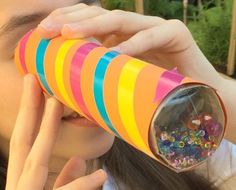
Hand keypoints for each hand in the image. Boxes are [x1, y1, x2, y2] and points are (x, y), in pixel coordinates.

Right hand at [6, 74, 106, 189]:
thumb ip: (64, 179)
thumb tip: (78, 160)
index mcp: (21, 179)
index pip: (23, 142)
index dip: (27, 115)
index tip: (33, 88)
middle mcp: (19, 185)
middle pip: (22, 142)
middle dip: (28, 111)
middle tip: (33, 80)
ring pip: (35, 161)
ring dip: (46, 129)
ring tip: (56, 102)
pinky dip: (82, 184)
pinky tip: (100, 174)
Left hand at [36, 4, 235, 143]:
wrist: (196, 97)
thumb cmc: (157, 94)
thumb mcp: (123, 86)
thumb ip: (103, 86)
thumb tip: (71, 101)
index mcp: (124, 36)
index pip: (92, 21)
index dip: (66, 23)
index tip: (42, 35)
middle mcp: (138, 27)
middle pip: (100, 15)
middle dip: (71, 20)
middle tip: (47, 30)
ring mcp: (157, 27)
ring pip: (121, 19)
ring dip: (93, 25)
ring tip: (68, 35)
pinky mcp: (177, 33)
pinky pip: (150, 37)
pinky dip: (131, 45)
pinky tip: (112, 53)